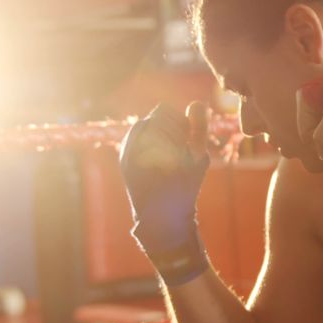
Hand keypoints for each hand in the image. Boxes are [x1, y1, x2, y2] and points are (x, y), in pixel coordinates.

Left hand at [120, 102, 210, 260]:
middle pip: (154, 117)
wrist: (162, 219)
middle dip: (170, 128)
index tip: (188, 141)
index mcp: (150, 143)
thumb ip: (198, 128)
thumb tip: (196, 102)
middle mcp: (132, 145)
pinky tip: (161, 159)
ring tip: (171, 156)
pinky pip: (138, 138)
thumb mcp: (198, 159)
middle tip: (181, 150)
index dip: (181, 122)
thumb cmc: (184, 190)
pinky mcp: (124, 160)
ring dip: (160, 135)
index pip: (164, 111)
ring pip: (145, 127)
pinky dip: (151, 143)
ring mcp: (125, 152)